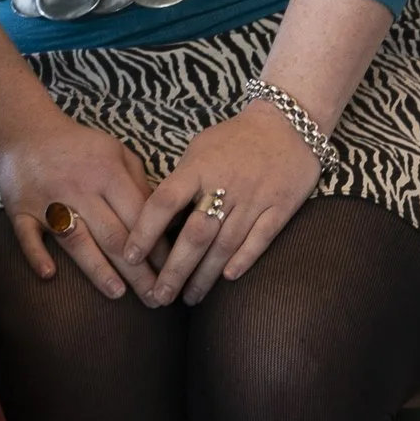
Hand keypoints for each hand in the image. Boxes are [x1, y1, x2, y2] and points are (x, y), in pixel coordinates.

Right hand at [0, 115, 156, 299]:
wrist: (25, 131)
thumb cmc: (78, 147)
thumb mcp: (116, 152)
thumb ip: (140, 183)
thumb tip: (164, 218)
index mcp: (107, 172)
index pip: (139, 216)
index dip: (158, 247)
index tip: (173, 271)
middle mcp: (79, 188)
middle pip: (113, 236)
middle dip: (138, 271)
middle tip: (156, 298)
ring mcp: (48, 201)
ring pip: (76, 240)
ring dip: (98, 269)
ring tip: (119, 294)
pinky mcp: (21, 210)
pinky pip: (27, 236)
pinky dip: (36, 255)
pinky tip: (50, 275)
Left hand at [128, 103, 319, 305]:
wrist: (288, 123)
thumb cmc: (236, 138)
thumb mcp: (200, 148)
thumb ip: (180, 180)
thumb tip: (154, 215)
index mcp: (198, 167)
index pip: (163, 203)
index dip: (144, 232)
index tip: (130, 257)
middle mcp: (224, 185)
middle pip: (195, 234)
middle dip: (175, 270)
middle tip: (158, 297)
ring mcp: (254, 197)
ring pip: (225, 244)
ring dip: (205, 276)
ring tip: (189, 297)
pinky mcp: (281, 206)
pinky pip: (260, 239)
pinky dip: (244, 260)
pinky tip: (227, 279)